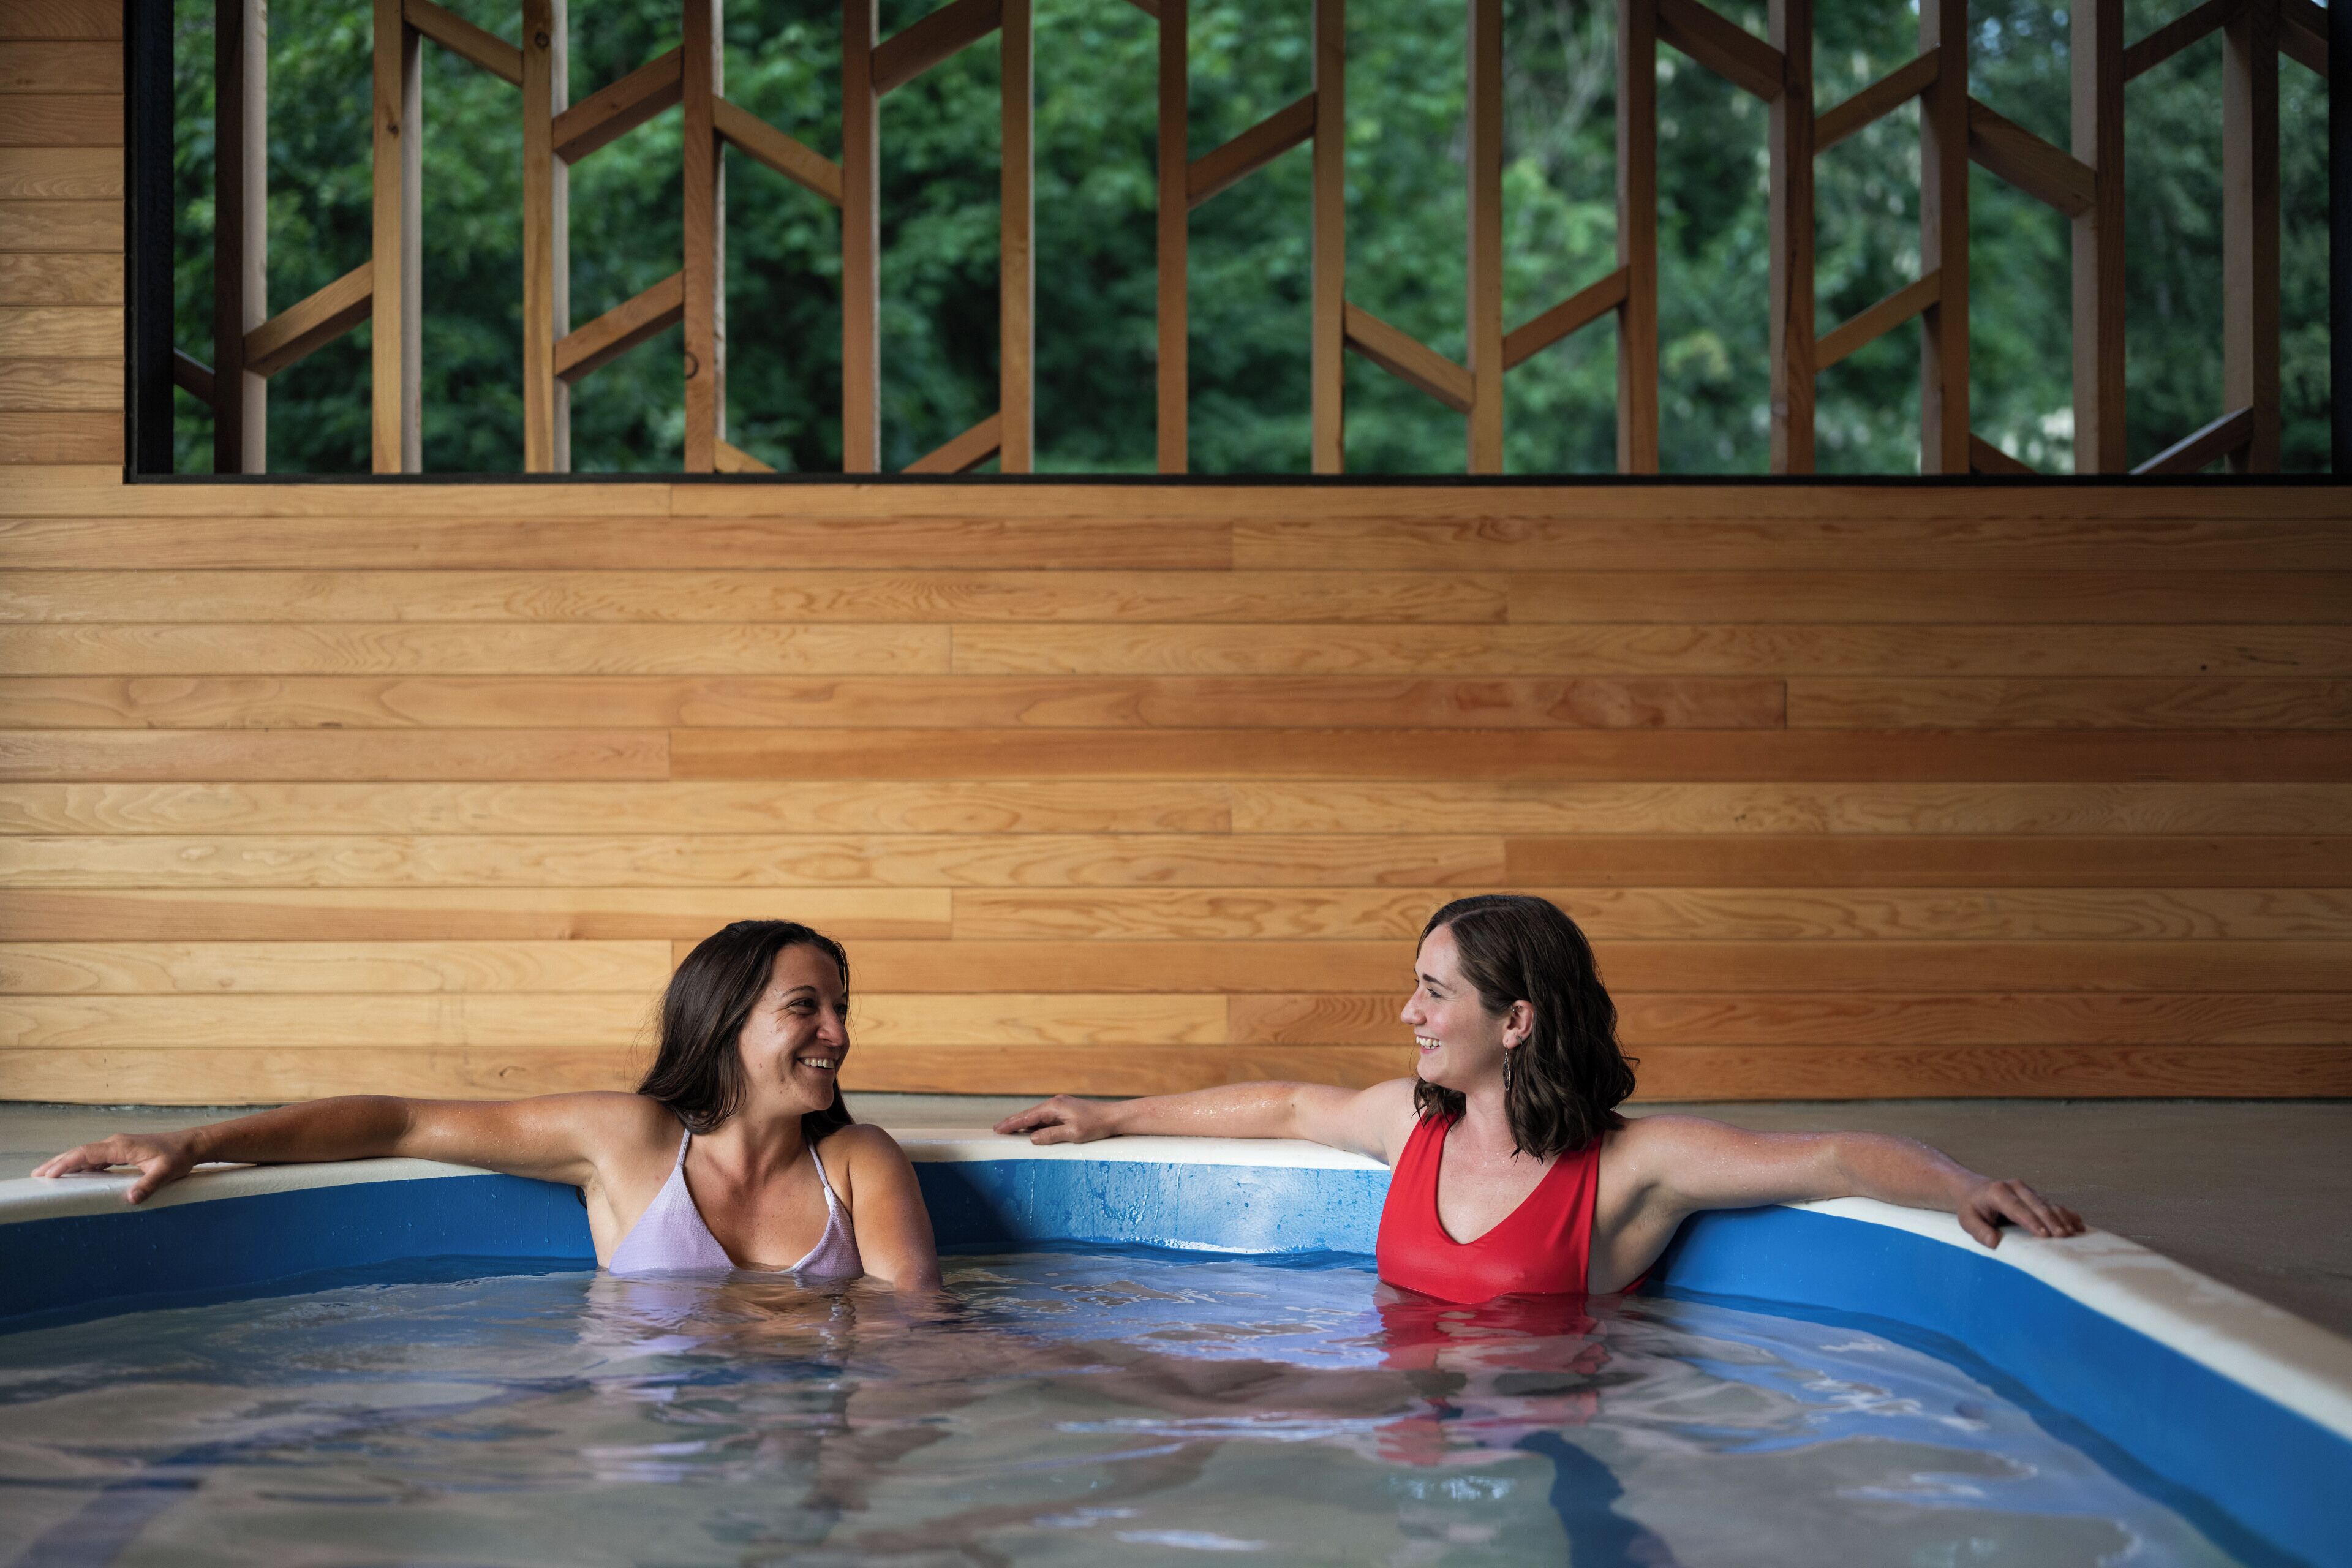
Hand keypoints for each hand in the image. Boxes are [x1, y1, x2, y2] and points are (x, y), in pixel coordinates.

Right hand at [32, 1132, 200, 1204]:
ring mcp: (119, 1146)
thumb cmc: (179, 1156)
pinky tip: (74, 1174)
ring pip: (86, 1154)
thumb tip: (130, 1198)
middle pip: (80, 1152)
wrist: (192, 1144)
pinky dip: (82, 1165)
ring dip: (68, 1163)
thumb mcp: (166, 1172)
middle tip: (36, 1175)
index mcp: (121, 1146)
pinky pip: (96, 1158)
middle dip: (58, 1163)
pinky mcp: (123, 1151)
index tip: (49, 1173)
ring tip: (47, 1175)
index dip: (66, 1163)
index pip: (86, 1153)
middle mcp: (116, 1143)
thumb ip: (148, 1185)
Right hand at [993, 1095, 1117, 1144]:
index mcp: (1054, 1106)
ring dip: (1024, 1123)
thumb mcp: (1073, 1133)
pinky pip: (1046, 1118)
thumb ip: (1051, 1135)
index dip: (1011, 1124)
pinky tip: (1031, 1130)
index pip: (1027, 1117)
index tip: (997, 1129)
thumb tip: (1031, 1138)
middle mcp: (1055, 1103)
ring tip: (1009, 1131)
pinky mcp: (1067, 1111)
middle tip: (997, 1130)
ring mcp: (1061, 1106)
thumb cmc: (1096, 1125)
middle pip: (1029, 1114)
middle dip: (1013, 1122)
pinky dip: (1036, 1124)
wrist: (1115, 1117)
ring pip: (1037, 1116)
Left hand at [1957, 1178, 2083, 1247]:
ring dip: (2062, 1218)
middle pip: (2037, 1205)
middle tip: (2065, 1236)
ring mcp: (2026, 1189)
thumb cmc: (1971, 1207)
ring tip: (2075, 1232)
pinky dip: (2065, 1213)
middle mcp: (2015, 1187)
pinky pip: (2052, 1203)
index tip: (2045, 1235)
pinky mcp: (2034, 1194)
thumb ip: (1979, 1231)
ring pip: (2047, 1204)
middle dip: (2052, 1221)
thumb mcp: (1967, 1220)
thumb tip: (1994, 1243)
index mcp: (1998, 1192)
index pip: (2017, 1208)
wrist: (1972, 1188)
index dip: (2032, 1221)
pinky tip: (2078, 1223)